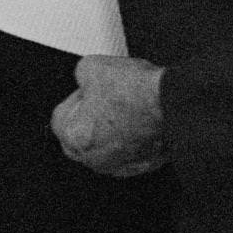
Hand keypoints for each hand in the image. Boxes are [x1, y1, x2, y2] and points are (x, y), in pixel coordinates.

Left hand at [51, 54, 165, 177]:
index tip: (89, 89)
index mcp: (75, 136)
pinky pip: (128, 152)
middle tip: (106, 97)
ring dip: (111, 130)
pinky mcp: (142, 166)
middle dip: (89, 118)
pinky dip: (132, 138)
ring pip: (104, 146)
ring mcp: (119, 165)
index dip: (76, 97)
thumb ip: (79, 76)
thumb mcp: (93, 66)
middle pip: (80, 137)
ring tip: (126, 106)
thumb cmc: (137, 91)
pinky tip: (140, 119)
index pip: (60, 117)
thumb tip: (85, 78)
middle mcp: (94, 158)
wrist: (172, 104)